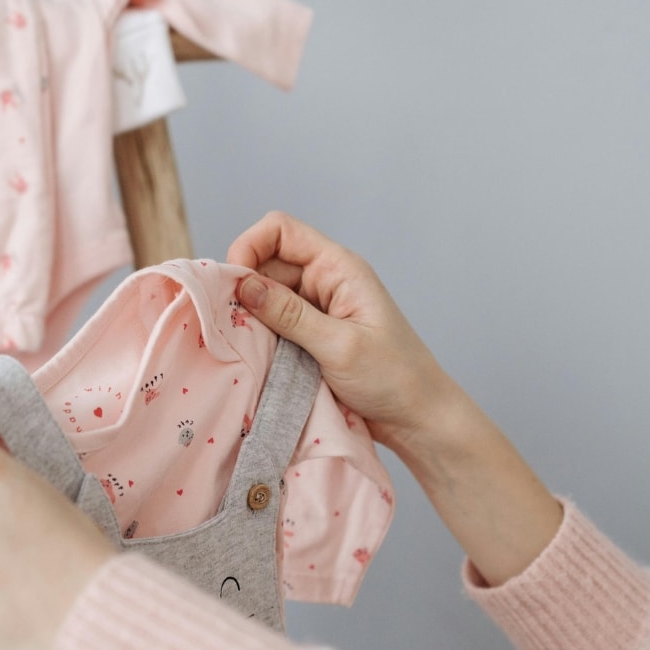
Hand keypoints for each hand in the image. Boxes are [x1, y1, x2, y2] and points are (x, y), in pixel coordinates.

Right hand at [229, 212, 561, 585]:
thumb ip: (289, 314)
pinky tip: (256, 358)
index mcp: (338, 268)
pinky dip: (261, 338)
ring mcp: (316, 311)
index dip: (249, 247)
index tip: (233, 286)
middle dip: (244, 289)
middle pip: (266, 264)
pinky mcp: (310, 338)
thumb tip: (242, 285)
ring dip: (251, 318)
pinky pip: (273, 327)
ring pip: (265, 298)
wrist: (417, 418)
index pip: (281, 231)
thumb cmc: (393, 378)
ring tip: (245, 346)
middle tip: (232, 325)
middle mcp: (324, 282)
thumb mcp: (339, 345)